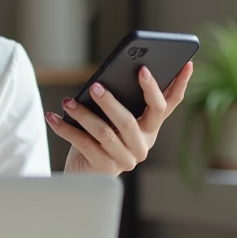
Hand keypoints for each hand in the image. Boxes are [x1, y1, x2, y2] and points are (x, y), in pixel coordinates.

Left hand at [45, 62, 193, 175]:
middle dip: (111, 102)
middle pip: (131, 121)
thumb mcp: (110, 117)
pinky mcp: (106, 169)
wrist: (83, 173)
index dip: (179, 84)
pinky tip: (53, 117)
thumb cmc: (98, 137)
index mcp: (151, 127)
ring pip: (105, 133)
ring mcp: (127, 159)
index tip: (183, 64)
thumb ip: (117, 101)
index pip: (170, 104)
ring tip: (67, 101)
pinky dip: (66, 129)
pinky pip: (84, 144)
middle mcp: (143, 144)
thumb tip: (104, 80)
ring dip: (83, 114)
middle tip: (95, 86)